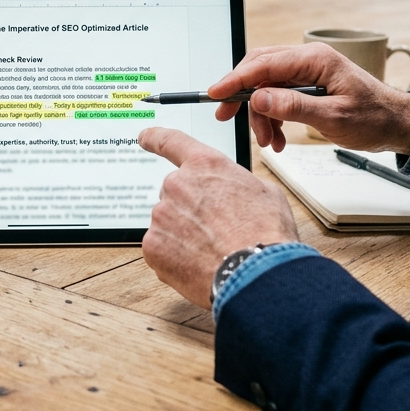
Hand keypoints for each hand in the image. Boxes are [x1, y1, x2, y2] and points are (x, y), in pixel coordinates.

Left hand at [138, 127, 296, 307]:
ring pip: (168, 223)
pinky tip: (199, 264)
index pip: (171, 142)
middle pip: (175, 194)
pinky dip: (175, 257)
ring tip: (213, 250)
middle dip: (190, 210)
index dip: (155, 138)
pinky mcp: (152, 245)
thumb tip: (231, 190)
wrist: (255, 273)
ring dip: (184, 234)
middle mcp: (177, 184)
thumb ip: (235, 182)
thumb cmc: (266, 233)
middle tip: (216, 230)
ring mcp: (161, 215)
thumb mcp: (264, 192)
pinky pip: (161, 248)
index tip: (144, 137)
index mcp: (205, 165)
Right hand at [208, 44, 409, 153]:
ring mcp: (307, 72)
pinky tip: (279, 137)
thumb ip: (294, 106)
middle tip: (226, 117)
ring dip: (261, 115)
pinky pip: (278, 96)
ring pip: (266, 87)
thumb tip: (259, 98)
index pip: (264, 64)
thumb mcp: (333, 117)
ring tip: (270, 142)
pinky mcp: (307, 85)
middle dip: (243, 97)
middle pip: (259, 70)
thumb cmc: (374, 118)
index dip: (236, 79)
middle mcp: (308, 60)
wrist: (398, 124)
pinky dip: (273, 117)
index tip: (216, 94)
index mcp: (315, 59)